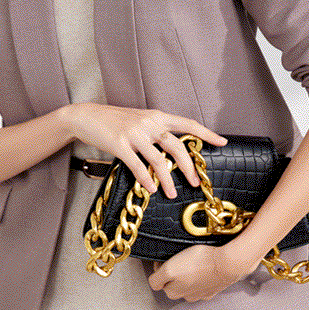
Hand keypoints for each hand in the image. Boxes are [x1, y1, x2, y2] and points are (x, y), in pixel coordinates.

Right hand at [63, 103, 227, 197]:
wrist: (86, 116)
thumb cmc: (114, 121)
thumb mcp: (139, 120)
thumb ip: (156, 130)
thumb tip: (173, 149)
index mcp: (157, 116)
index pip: (188, 124)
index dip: (206, 133)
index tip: (222, 142)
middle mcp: (148, 123)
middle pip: (177, 146)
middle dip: (189, 167)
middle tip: (196, 182)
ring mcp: (134, 133)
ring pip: (159, 159)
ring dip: (168, 179)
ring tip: (172, 193)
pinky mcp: (119, 144)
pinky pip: (137, 165)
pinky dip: (146, 178)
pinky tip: (151, 188)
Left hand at [148, 244, 263, 301]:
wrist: (228, 264)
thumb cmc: (199, 263)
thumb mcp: (170, 268)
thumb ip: (157, 278)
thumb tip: (154, 281)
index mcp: (173, 291)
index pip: (156, 282)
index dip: (159, 267)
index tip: (166, 258)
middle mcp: (185, 296)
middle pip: (171, 284)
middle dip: (172, 273)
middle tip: (179, 259)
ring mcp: (200, 294)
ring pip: (187, 284)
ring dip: (187, 275)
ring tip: (193, 262)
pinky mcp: (212, 289)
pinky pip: (201, 283)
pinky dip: (201, 277)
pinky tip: (204, 267)